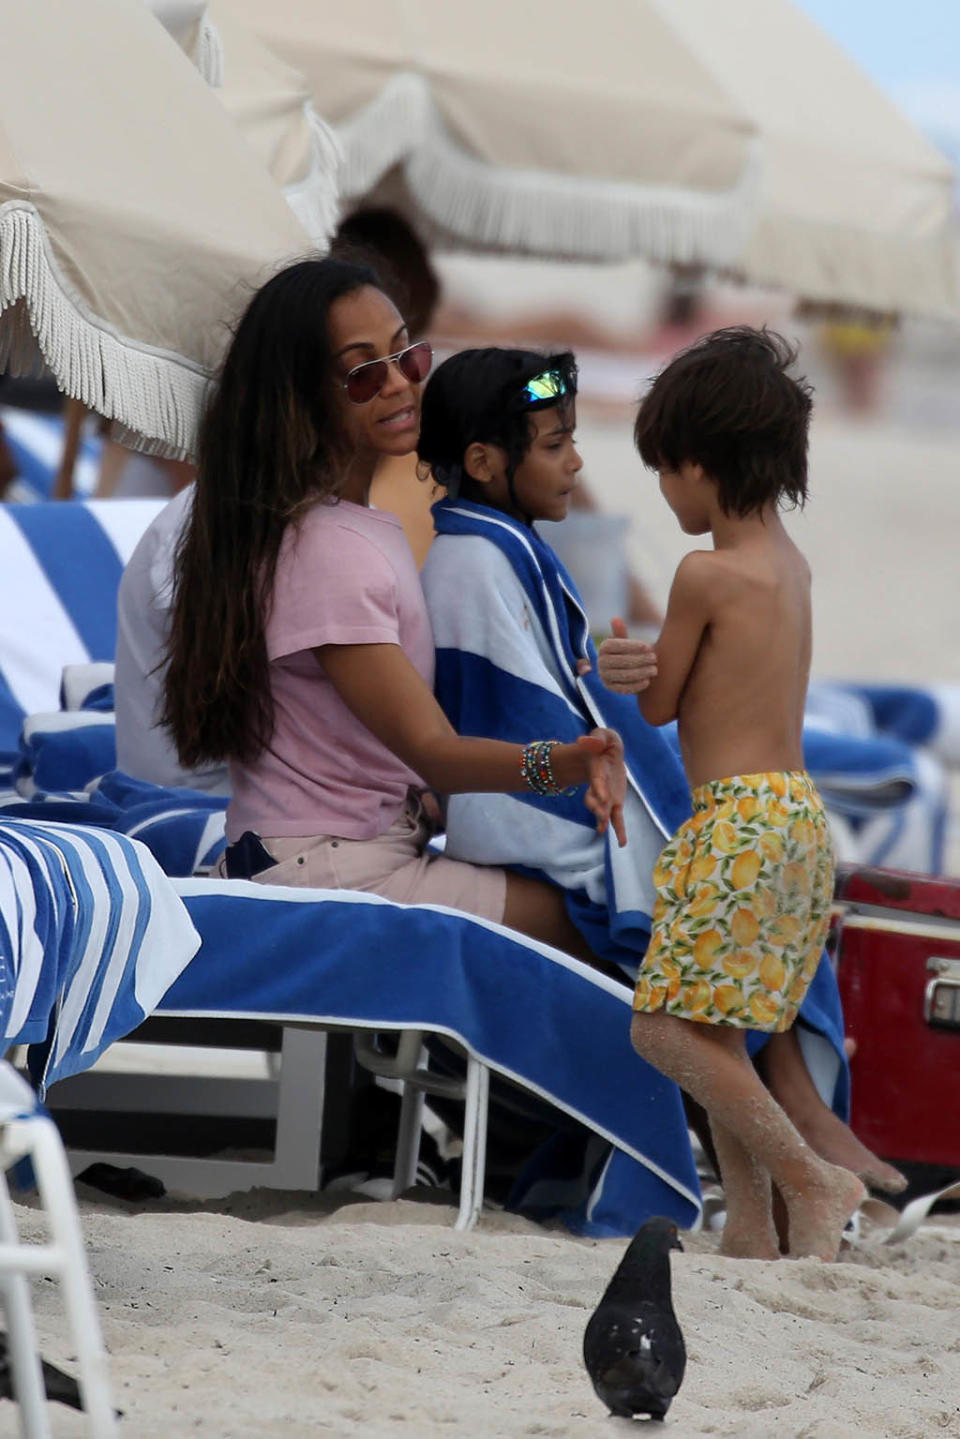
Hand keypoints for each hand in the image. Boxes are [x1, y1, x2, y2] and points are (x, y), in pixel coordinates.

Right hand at [576, 728, 626, 846]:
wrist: (601, 755)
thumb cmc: (602, 744)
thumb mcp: (602, 735)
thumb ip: (596, 738)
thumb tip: (586, 741)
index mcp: (597, 769)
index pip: (598, 779)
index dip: (599, 787)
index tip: (601, 796)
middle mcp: (600, 785)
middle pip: (596, 798)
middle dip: (598, 807)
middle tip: (600, 816)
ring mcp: (607, 795)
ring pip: (604, 809)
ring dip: (603, 819)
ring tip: (602, 829)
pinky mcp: (614, 801)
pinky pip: (616, 817)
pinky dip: (618, 830)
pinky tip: (621, 843)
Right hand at [597, 617, 657, 693]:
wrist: (624, 670)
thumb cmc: (627, 652)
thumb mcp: (624, 641)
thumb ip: (621, 632)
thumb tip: (615, 619)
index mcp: (604, 647)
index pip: (617, 645)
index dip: (633, 646)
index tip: (649, 647)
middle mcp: (600, 662)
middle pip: (621, 661)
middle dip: (640, 660)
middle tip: (655, 658)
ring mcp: (604, 676)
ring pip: (623, 675)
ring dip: (641, 673)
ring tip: (654, 670)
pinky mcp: (609, 688)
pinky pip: (622, 688)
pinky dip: (636, 686)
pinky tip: (647, 681)